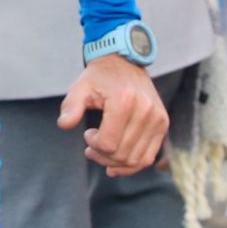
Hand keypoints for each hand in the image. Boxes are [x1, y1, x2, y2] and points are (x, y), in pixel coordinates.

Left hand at [57, 54, 167, 176]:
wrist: (125, 61)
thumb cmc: (99, 76)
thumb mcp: (80, 86)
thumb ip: (71, 105)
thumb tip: (64, 125)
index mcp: (125, 101)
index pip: (108, 143)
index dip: (93, 145)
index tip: (87, 133)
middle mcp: (146, 111)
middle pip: (122, 154)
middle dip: (102, 156)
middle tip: (90, 148)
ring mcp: (157, 119)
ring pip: (136, 160)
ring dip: (115, 164)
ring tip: (101, 153)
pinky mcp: (162, 124)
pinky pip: (148, 157)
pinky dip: (132, 165)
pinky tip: (115, 164)